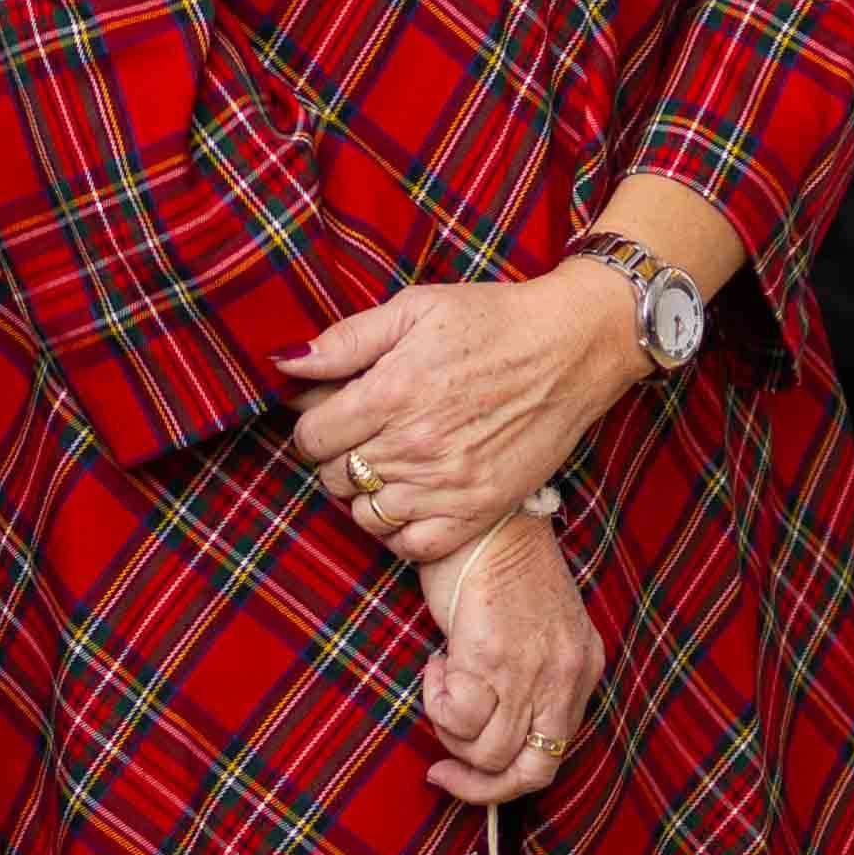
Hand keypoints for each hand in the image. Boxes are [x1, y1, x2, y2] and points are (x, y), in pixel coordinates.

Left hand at [288, 264, 640, 564]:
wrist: (572, 348)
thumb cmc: (492, 320)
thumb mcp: (414, 309)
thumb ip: (344, 340)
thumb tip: (282, 362)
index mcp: (391, 392)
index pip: (310, 438)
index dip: (314, 423)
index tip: (335, 410)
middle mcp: (414, 446)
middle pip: (334, 477)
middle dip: (339, 454)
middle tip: (366, 430)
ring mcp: (447, 485)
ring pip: (365, 515)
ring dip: (366, 491)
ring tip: (391, 460)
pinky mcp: (478, 511)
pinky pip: (410, 545)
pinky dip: (400, 529)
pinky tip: (412, 497)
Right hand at [412, 511, 604, 805]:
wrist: (486, 512)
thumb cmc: (501, 563)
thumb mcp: (538, 628)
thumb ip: (532, 676)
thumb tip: (491, 727)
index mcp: (584, 667)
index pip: (554, 755)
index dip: (506, 776)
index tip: (468, 768)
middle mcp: (566, 677)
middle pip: (528, 775)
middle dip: (478, 785)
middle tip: (444, 770)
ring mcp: (531, 671)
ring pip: (486, 754)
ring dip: (450, 729)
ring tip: (443, 680)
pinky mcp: (492, 659)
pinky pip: (458, 720)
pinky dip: (437, 701)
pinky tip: (438, 663)